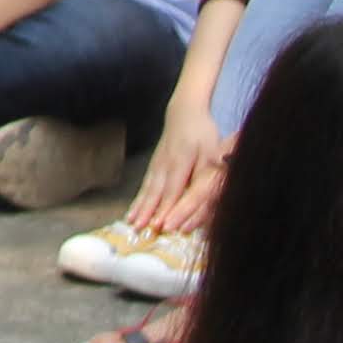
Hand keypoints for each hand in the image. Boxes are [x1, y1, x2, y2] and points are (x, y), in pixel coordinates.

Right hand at [122, 105, 225, 238]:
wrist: (183, 112)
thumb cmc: (202, 133)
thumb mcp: (211, 151)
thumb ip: (207, 173)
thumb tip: (208, 194)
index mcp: (182, 161)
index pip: (174, 189)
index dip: (168, 208)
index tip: (162, 225)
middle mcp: (165, 164)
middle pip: (156, 191)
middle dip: (148, 211)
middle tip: (139, 229)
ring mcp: (156, 165)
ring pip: (147, 189)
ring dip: (139, 207)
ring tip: (131, 223)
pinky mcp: (152, 166)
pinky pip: (144, 185)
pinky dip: (137, 200)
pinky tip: (131, 212)